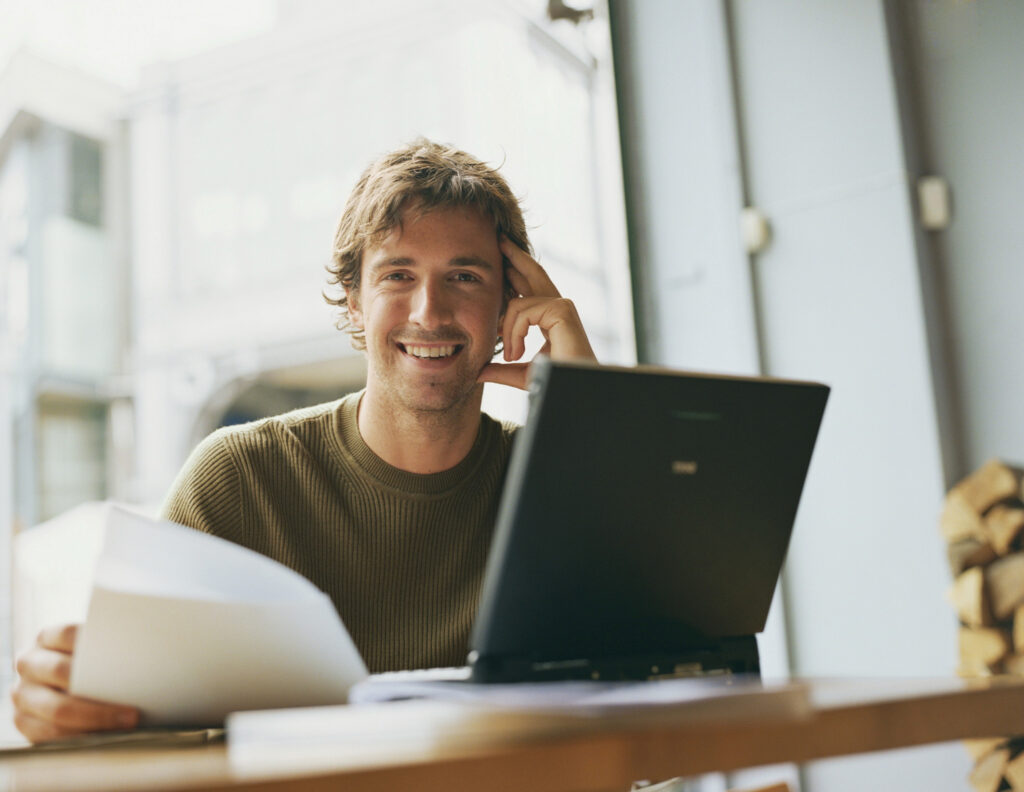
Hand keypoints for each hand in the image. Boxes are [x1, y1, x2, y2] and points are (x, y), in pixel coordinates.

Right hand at [9, 624, 138, 742]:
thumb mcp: (95, 649)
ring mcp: (23, 694)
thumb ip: (110, 647)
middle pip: (61, 672)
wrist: (64, 684)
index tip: (128, 660)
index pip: (68, 634)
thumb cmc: (93, 663)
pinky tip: (106, 737)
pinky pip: (49, 736)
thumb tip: (151, 646)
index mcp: (47, 637)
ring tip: (128, 723)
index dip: (96, 646)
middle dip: (98, 687)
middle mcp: (29, 663)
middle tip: (135, 706)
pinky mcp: (23, 721)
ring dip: (95, 719)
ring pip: (56, 709)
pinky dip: (81, 737)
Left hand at [478, 237, 596, 389]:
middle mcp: (559, 308)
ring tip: (512, 355)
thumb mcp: (521, 374)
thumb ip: (501, 370)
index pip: (530, 288)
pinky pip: (523, 311)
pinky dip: (514, 333)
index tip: (501, 263)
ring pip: (518, 302)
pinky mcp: (562, 310)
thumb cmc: (554, 383)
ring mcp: (562, 307)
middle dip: (515, 256)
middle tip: (499, 239)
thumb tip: (478, 371)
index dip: (515, 274)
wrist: (572, 391)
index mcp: (551, 318)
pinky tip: (516, 353)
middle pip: (533, 273)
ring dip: (508, 330)